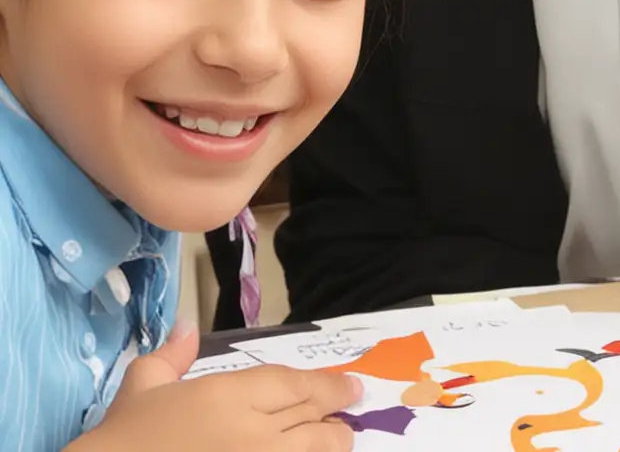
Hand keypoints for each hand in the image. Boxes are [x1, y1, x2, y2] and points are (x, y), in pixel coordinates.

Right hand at [75, 322, 362, 450]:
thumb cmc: (121, 440)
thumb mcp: (140, 389)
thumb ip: (171, 356)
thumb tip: (188, 327)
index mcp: (231, 397)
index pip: (296, 386)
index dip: (328, 386)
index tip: (350, 387)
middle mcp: (254, 434)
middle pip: (314, 423)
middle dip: (336, 418)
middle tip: (349, 414)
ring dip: (331, 448)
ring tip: (340, 442)